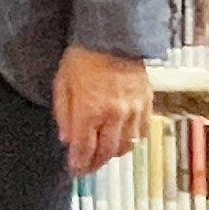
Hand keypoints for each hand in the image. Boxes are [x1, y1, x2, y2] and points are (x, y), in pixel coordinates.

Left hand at [51, 48, 151, 175]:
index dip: (78, 163)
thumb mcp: (62, 83)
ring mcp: (133, 111)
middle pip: (106, 151)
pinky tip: (122, 141)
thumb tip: (66, 139)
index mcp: (89, 110)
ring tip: (102, 157)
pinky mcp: (146, 104)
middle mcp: (114, 115)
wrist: (113, 38)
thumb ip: (63, 114)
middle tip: (86, 169)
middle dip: (94, 164)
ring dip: (113, 155)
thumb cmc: (83, 57)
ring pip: (126, 145)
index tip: (73, 170)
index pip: (84, 148)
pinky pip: (141, 132)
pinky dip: (131, 141)